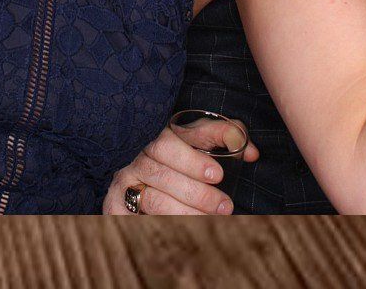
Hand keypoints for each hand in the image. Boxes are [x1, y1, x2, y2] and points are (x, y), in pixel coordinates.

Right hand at [102, 126, 257, 215]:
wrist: (142, 198)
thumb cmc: (179, 169)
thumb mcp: (200, 151)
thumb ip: (223, 141)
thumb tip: (250, 150)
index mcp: (159, 134)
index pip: (175, 135)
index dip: (194, 155)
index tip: (217, 175)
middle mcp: (139, 152)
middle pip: (162, 163)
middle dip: (195, 188)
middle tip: (224, 205)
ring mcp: (125, 178)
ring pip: (155, 196)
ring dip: (186, 211)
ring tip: (212, 222)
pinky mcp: (115, 204)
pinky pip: (139, 219)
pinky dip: (165, 226)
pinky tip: (185, 232)